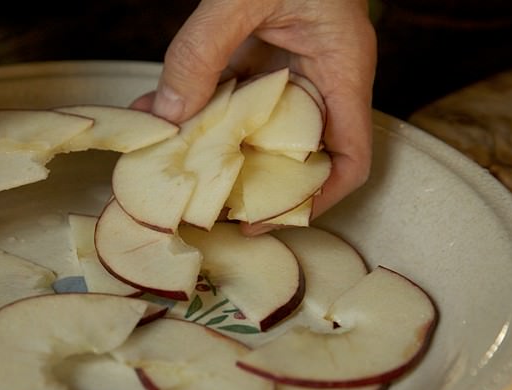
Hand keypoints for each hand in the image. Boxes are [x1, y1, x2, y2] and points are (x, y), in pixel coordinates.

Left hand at [134, 0, 376, 233]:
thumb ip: (203, 51)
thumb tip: (167, 115)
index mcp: (341, 69)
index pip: (350, 157)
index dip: (316, 198)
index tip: (268, 217)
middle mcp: (321, 74)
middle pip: (297, 151)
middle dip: (254, 181)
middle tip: (207, 204)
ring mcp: (291, 63)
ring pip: (259, 124)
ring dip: (219, 146)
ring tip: (175, 168)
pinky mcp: (263, 50)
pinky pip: (235, 90)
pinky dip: (201, 104)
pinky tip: (161, 112)